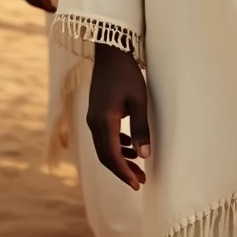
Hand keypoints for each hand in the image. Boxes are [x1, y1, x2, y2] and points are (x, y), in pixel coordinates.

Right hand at [87, 43, 149, 190]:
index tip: (138, 185)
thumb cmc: (127, 74)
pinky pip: (102, 136)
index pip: (112, 156)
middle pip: (105, 156)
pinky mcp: (95, 111)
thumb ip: (141, 129)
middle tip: (140, 182)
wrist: (110, 52)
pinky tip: (129, 145)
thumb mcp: (139, 101)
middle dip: (122, 171)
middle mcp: (94, 122)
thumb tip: (144, 156)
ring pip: (103, 147)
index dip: (124, 173)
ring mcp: (92, 116)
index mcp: (104, 121)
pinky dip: (115, 145)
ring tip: (138, 167)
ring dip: (119, 159)